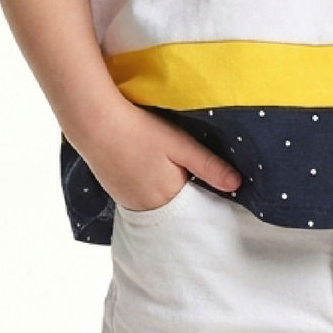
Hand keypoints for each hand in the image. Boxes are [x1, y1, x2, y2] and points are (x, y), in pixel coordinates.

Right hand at [73, 101, 242, 211]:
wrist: (95, 124)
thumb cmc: (140, 130)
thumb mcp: (180, 144)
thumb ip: (208, 165)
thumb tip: (238, 185)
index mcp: (168, 199)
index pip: (196, 205)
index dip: (205, 193)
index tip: (213, 182)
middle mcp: (148, 209)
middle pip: (177, 207)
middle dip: (186, 193)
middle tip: (188, 168)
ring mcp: (129, 204)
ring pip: (159, 203)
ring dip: (166, 191)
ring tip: (167, 167)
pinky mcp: (116, 195)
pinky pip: (142, 199)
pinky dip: (149, 188)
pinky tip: (148, 168)